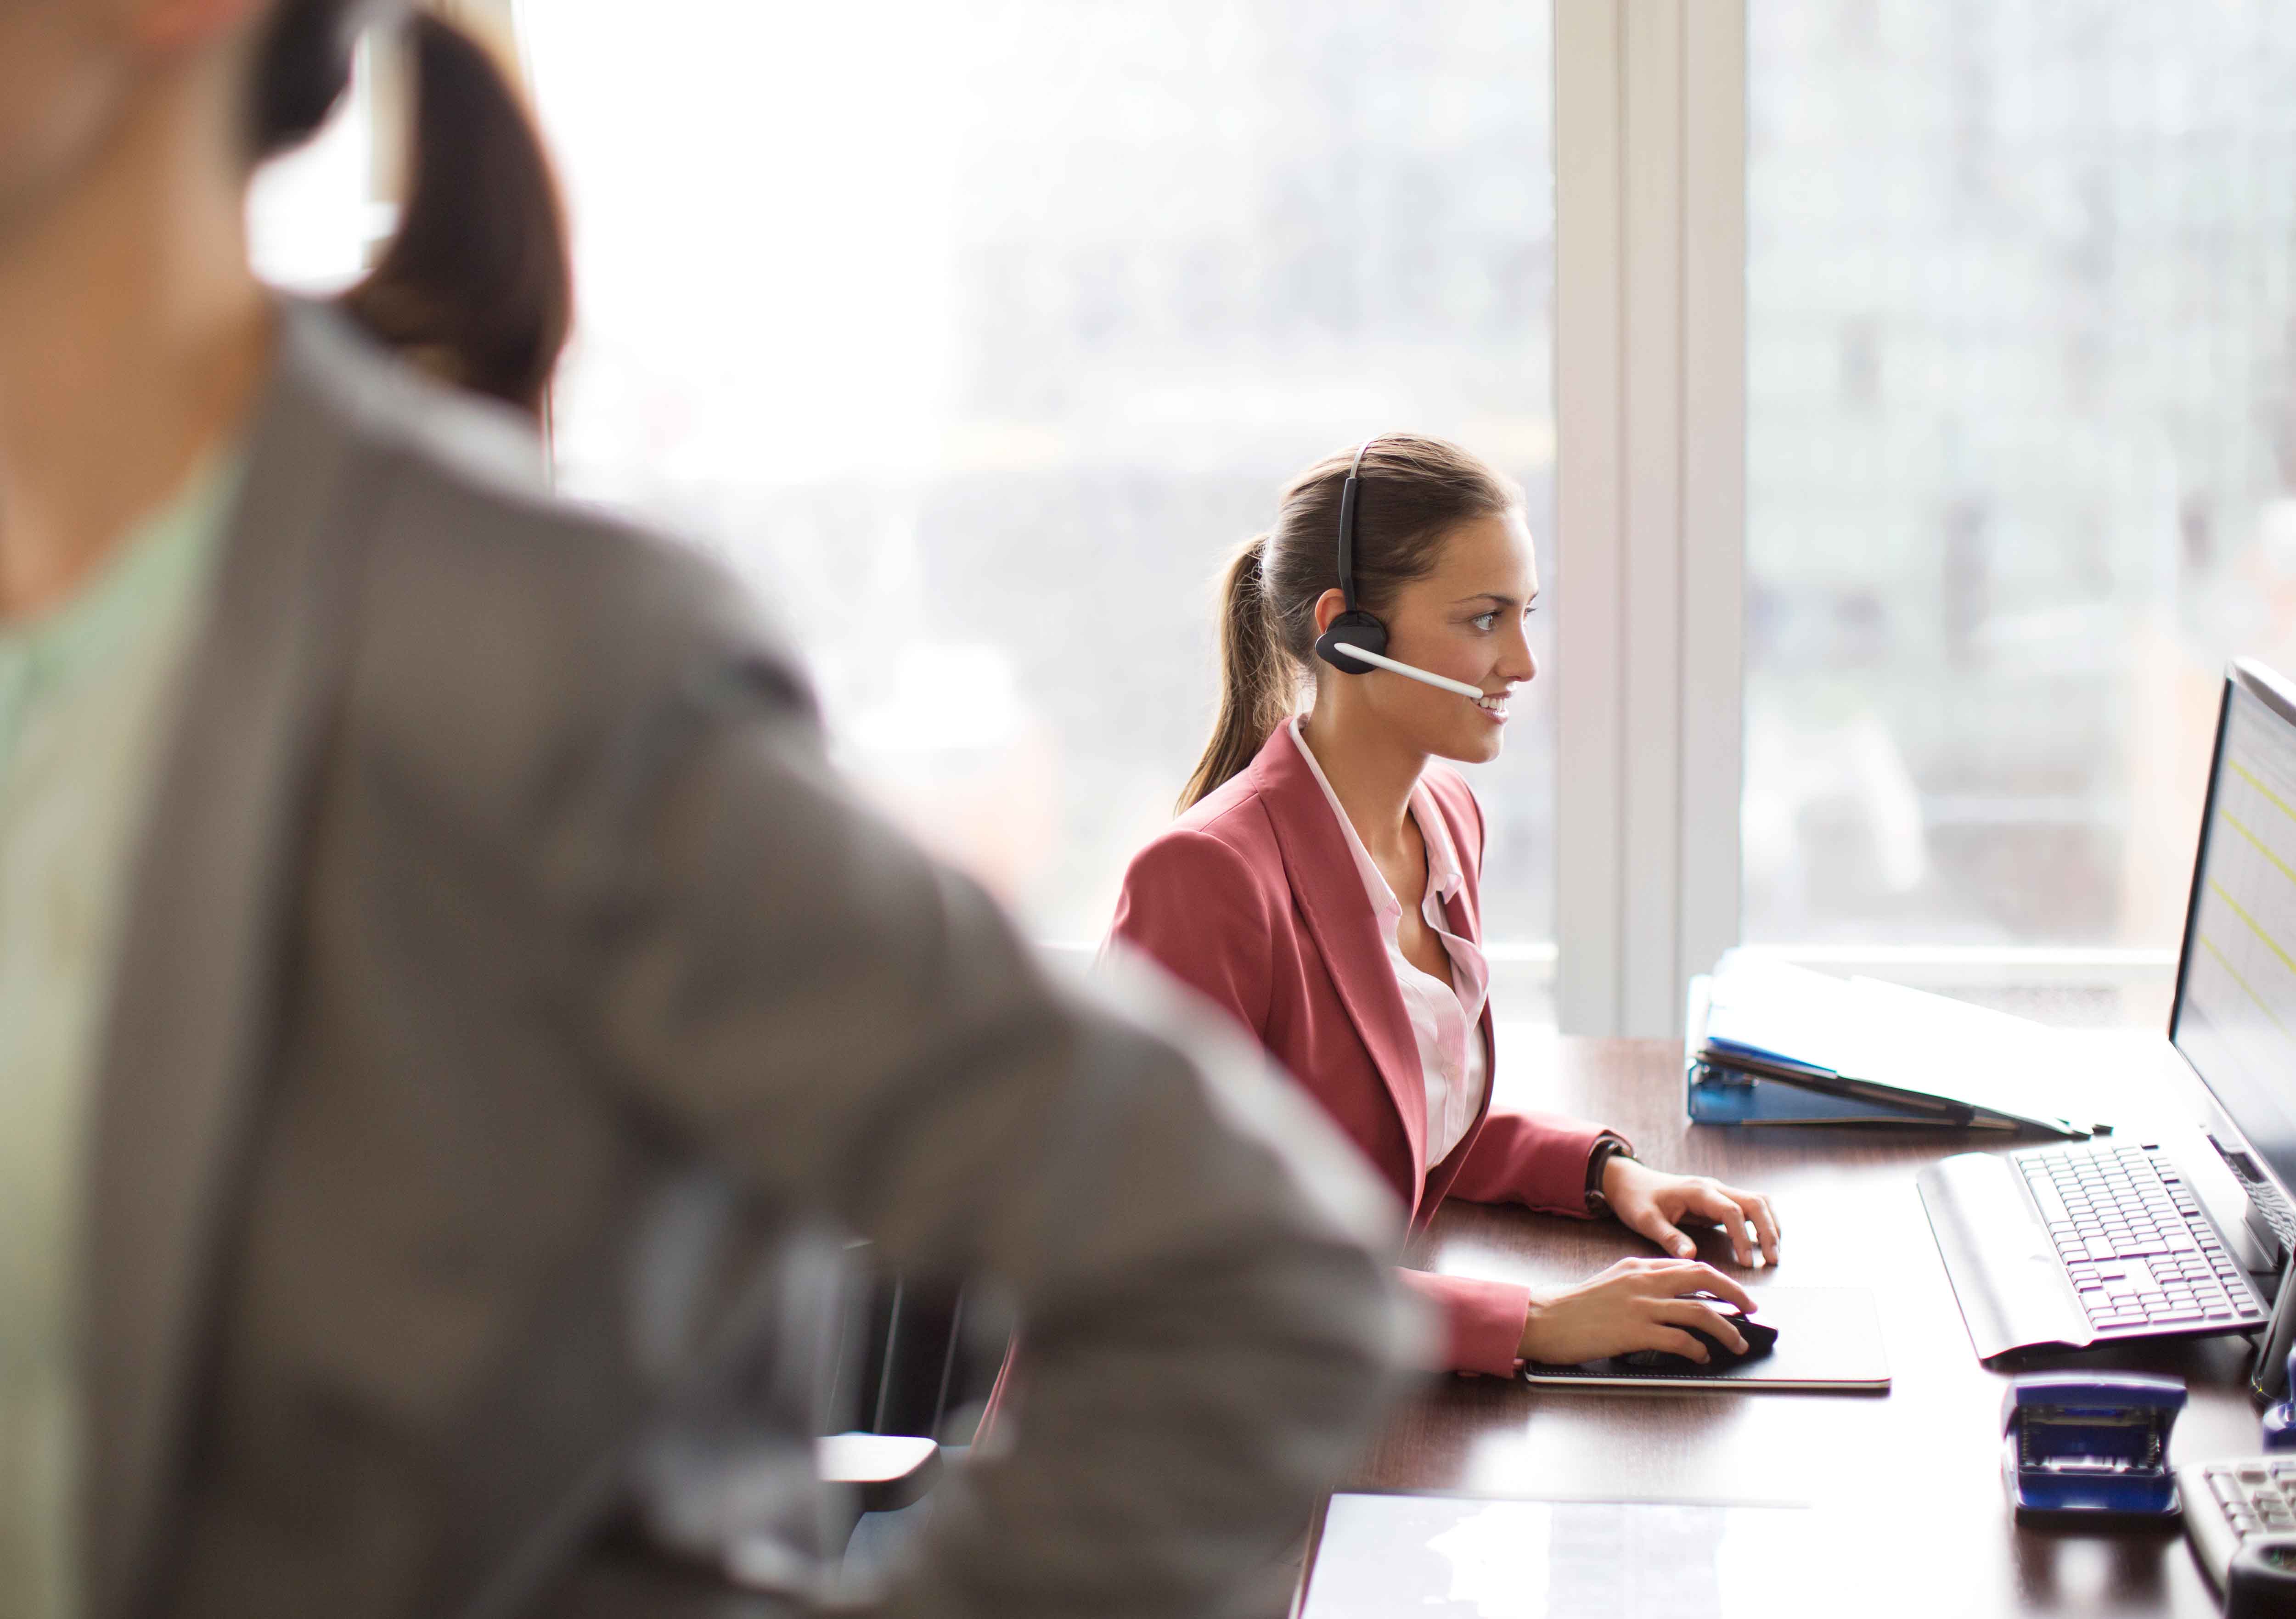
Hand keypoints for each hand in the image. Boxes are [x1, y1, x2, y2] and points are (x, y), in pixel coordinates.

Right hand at [1515, 1256, 1755, 1364]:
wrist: (1546, 1318)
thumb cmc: (1576, 1306)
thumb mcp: (1612, 1281)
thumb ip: (1642, 1281)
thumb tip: (1673, 1295)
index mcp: (1639, 1266)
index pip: (1690, 1266)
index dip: (1719, 1279)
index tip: (1735, 1293)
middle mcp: (1644, 1281)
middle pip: (1702, 1279)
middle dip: (1734, 1293)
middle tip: (1751, 1309)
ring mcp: (1640, 1306)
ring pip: (1699, 1312)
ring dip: (1725, 1329)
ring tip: (1737, 1342)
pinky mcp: (1635, 1332)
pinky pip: (1680, 1340)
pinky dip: (1698, 1349)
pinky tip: (1703, 1356)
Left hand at [1603, 1156, 1780, 1267]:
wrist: (1629, 1181)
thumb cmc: (1636, 1198)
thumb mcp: (1645, 1220)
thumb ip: (1669, 1237)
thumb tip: (1692, 1257)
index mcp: (1698, 1191)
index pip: (1732, 1211)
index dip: (1743, 1237)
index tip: (1748, 1262)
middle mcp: (1713, 1188)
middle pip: (1755, 1202)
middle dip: (1769, 1230)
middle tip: (1773, 1260)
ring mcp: (1718, 1192)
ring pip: (1758, 1202)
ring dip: (1770, 1225)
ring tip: (1774, 1254)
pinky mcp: (1718, 1201)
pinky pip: (1749, 1207)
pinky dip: (1762, 1222)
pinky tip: (1764, 1243)